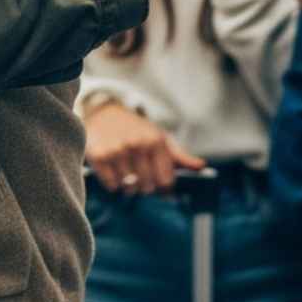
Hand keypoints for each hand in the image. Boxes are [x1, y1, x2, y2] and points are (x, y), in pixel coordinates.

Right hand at [85, 100, 205, 194]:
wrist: (105, 113)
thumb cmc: (137, 130)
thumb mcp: (160, 138)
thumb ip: (181, 156)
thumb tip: (202, 166)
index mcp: (155, 141)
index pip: (166, 182)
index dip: (164, 188)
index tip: (160, 186)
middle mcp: (137, 145)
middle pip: (147, 187)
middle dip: (145, 185)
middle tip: (140, 174)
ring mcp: (117, 151)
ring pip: (129, 188)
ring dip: (128, 185)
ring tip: (126, 170)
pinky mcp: (99, 156)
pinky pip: (111, 185)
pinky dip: (113, 183)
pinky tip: (114, 169)